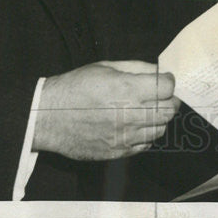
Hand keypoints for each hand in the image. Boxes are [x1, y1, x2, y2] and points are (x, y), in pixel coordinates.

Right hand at [32, 60, 178, 160]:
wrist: (49, 117)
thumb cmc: (76, 87)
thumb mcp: (106, 66)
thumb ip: (137, 67)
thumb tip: (159, 71)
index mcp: (127, 90)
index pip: (168, 88)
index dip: (169, 82)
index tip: (164, 80)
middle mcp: (129, 115)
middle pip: (169, 110)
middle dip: (169, 100)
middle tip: (161, 95)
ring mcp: (125, 136)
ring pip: (160, 129)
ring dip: (159, 118)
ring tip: (148, 110)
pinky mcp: (118, 151)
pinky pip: (146, 145)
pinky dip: (147, 134)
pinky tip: (137, 125)